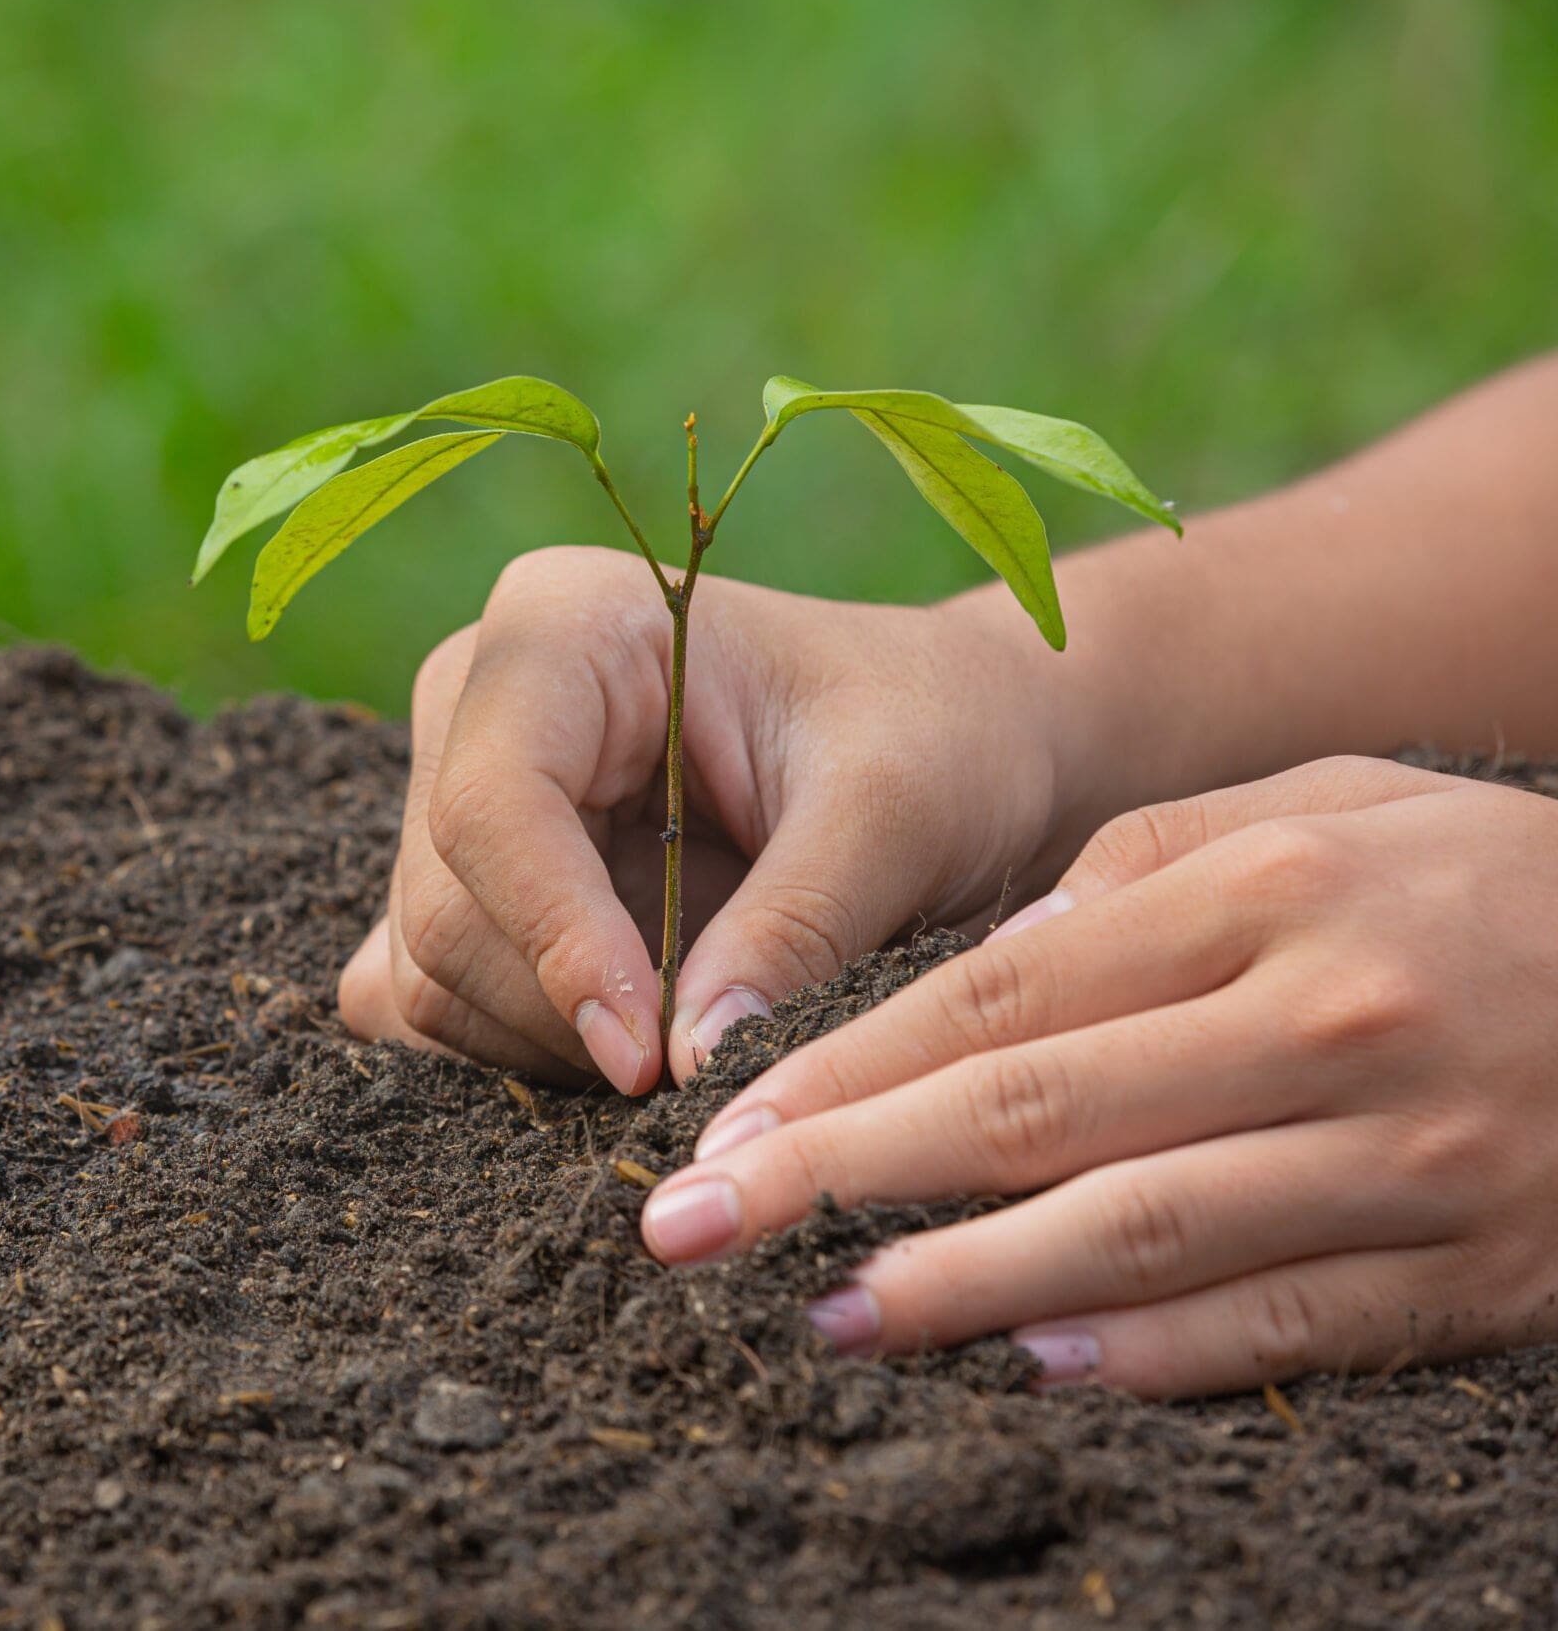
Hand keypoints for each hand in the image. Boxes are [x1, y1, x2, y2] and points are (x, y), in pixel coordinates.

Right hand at [336, 545, 1075, 1091]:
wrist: (956, 738)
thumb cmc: (936, 732)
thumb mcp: (896, 814)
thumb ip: (794, 927)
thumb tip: (691, 1059)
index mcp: (562, 627)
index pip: (493, 805)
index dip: (556, 943)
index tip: (647, 1057)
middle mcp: (479, 699)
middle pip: (448, 904)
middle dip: (569, 1012)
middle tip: (707, 1062)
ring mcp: (458, 793)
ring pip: (432, 972)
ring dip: (555, 1045)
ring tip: (698, 1039)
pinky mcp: (466, 882)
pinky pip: (436, 1002)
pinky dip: (528, 1052)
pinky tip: (639, 1043)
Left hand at [644, 755, 1557, 1395]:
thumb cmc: (1476, 880)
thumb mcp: (1327, 806)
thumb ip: (1146, 860)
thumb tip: (988, 952)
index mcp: (1268, 890)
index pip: (1000, 988)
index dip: (846, 1066)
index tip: (723, 1123)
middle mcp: (1325, 1020)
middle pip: (1032, 1110)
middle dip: (839, 1176)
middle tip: (695, 1228)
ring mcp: (1404, 1156)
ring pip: (1136, 1232)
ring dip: (958, 1286)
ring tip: (824, 1314)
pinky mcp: (1471, 1272)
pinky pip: (1277, 1326)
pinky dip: (1144, 1357)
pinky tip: (1021, 1365)